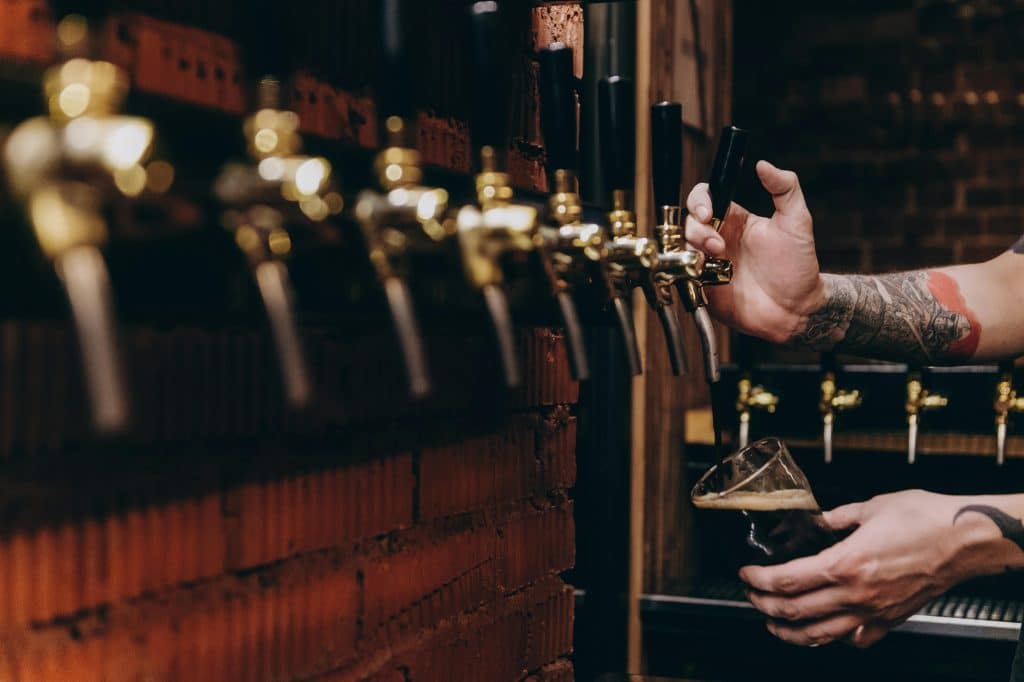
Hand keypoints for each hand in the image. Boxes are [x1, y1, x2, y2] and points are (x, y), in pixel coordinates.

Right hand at [685, 161, 823, 343]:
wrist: (795, 308)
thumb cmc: (798, 267)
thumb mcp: (796, 221)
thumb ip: (785, 189)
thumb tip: (764, 165)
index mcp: (735, 219)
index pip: (706, 198)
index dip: (700, 201)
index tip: (709, 212)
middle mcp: (719, 238)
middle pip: (689, 222)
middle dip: (697, 230)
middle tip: (717, 246)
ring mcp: (709, 263)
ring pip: (682, 246)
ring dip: (693, 250)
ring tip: (716, 261)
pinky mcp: (704, 285)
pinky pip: (684, 274)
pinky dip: (689, 271)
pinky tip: (708, 276)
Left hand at [739, 490, 1002, 647]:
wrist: (968, 540)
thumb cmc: (927, 520)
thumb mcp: (871, 506)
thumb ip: (837, 517)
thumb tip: (818, 520)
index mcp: (845, 563)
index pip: (786, 580)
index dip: (758, 580)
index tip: (746, 574)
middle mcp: (856, 594)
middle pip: (795, 610)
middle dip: (764, 604)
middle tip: (751, 596)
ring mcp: (873, 612)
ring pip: (820, 634)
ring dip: (790, 630)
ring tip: (774, 622)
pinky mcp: (890, 619)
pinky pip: (855, 638)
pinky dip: (833, 637)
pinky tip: (823, 630)